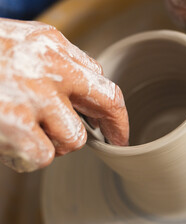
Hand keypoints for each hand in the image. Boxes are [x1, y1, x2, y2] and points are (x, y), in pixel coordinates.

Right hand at [0, 18, 128, 171]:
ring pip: (73, 140)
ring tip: (25, 133)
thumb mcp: (21, 44)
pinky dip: (27, 158)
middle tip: (116, 142)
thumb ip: (56, 63)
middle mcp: (49, 67)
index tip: (115, 123)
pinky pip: (43, 157)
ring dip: (54, 144)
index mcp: (51, 44)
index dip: (112, 106)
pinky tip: (9, 144)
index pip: (101, 78)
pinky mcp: (14, 125)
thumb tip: (86, 89)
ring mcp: (33, 96)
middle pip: (108, 102)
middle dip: (116, 127)